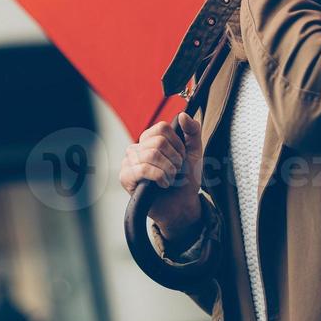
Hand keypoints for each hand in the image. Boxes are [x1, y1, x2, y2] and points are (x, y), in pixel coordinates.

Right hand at [120, 112, 204, 235]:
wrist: (181, 205)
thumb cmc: (185, 180)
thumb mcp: (194, 153)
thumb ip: (193, 132)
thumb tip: (183, 114)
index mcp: (150, 140)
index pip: (162, 128)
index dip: (177, 144)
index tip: (181, 157)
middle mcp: (137, 148)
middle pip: (158, 142)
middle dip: (174, 159)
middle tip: (176, 171)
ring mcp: (129, 162)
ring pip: (151, 154)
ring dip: (168, 170)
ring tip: (170, 178)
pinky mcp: (126, 177)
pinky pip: (143, 169)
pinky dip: (159, 177)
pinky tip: (162, 184)